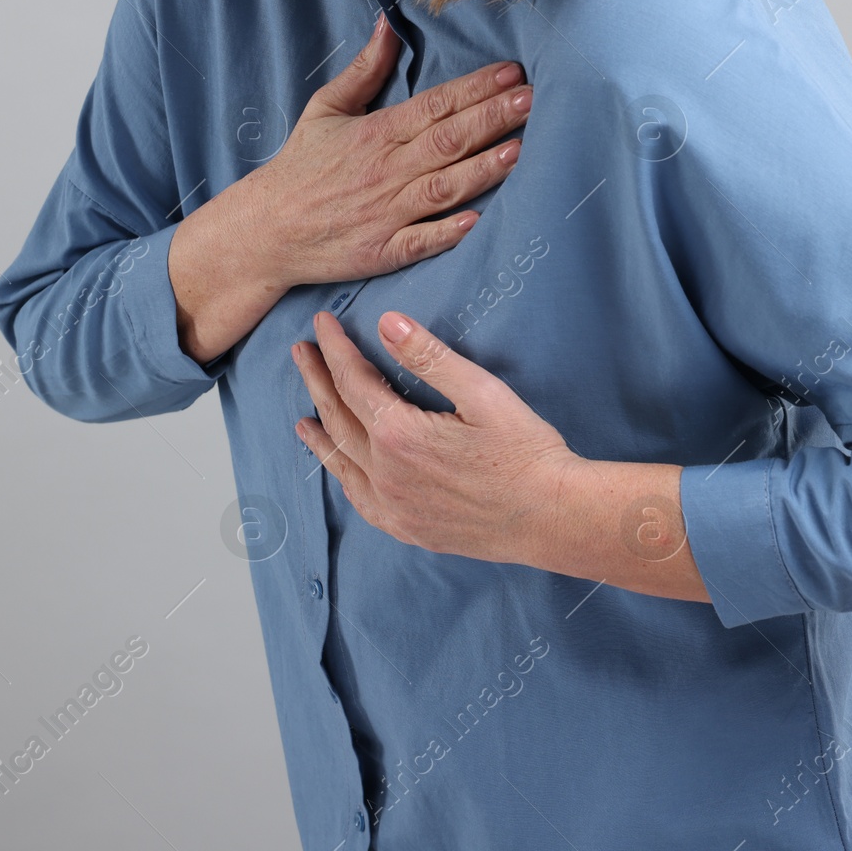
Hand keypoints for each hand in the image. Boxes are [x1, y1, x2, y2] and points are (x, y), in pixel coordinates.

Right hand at [247, 12, 532, 287]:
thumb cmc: (300, 167)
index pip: (434, 106)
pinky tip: (478, 219)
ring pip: (442, 188)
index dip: (475, 89)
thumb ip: (365, 69)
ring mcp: (384, 214)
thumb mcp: (325, 108)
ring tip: (520, 149)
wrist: (264, 230)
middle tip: (532, 101)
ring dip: (482, 170)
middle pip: (446, 141)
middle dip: (492, 120)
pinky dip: (447, 231)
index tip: (512, 73)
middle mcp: (384, 171)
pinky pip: (420, 242)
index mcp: (375, 134)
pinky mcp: (381, 252)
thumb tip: (389, 23)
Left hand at [291, 309, 579, 564]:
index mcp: (400, 434)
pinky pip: (360, 501)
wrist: (551, 516)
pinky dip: (343, 479)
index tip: (322, 323)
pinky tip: (341, 472)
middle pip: (337, 417)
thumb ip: (429, 357)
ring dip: (321, 434)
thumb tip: (388, 322)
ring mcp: (393, 506)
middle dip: (317, 380)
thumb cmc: (526, 451)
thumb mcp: (482, 392)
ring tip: (302, 419)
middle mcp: (386, 473)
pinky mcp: (408, 528)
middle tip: (300, 353)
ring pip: (342, 463)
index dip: (336, 349)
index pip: (353, 380)